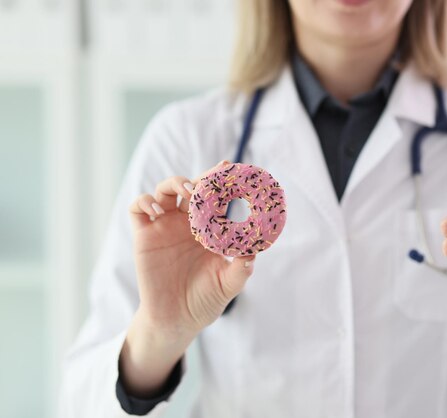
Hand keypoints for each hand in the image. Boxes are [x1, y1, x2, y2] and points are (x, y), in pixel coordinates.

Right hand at [121, 160, 254, 396]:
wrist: (177, 320)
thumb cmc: (205, 301)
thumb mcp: (228, 284)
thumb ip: (241, 269)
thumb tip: (253, 253)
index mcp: (208, 229)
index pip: (214, 198)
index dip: (221, 182)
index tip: (232, 168)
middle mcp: (185, 223)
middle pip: (191, 187)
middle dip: (201, 178)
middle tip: (210, 179)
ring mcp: (163, 227)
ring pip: (164, 190)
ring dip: (174, 183)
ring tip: (187, 191)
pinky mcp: (144, 237)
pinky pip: (137, 209)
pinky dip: (144, 201)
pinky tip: (157, 210)